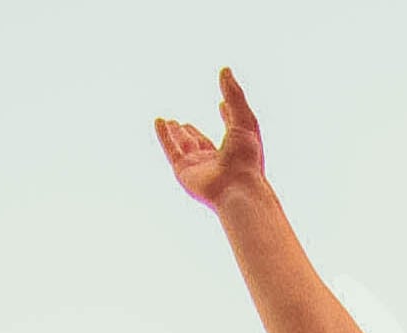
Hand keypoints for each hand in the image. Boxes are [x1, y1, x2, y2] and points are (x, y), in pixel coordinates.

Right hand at [156, 68, 266, 209]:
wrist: (237, 188)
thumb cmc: (246, 158)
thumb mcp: (244, 120)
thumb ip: (234, 95)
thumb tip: (225, 70)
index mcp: (238, 150)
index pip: (231, 130)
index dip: (228, 116)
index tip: (224, 105)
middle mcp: (218, 159)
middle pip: (203, 143)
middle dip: (194, 134)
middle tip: (186, 124)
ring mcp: (200, 166)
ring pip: (186, 146)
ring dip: (178, 134)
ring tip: (172, 121)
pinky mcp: (183, 170)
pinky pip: (170, 149)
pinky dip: (164, 135)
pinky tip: (160, 122)